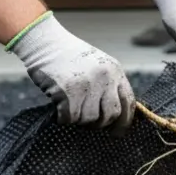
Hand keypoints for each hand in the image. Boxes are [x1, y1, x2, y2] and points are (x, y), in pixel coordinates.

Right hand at [8, 12, 135, 130]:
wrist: (46, 42)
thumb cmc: (70, 57)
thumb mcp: (98, 65)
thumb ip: (109, 85)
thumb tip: (115, 114)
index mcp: (115, 71)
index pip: (129, 102)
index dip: (125, 120)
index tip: (118, 132)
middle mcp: (105, 78)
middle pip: (111, 114)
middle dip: (101, 123)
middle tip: (89, 123)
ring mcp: (87, 85)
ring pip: (90, 118)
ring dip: (79, 120)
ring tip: (71, 108)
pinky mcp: (68, 91)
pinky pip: (70, 117)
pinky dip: (64, 118)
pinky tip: (59, 110)